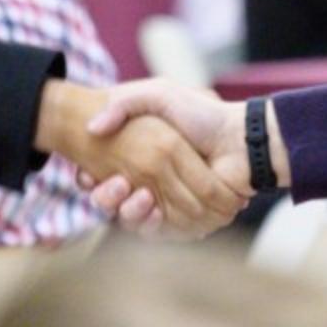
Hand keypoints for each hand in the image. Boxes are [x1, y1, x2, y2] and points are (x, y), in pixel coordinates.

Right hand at [42, 80, 245, 237]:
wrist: (240, 139)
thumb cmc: (202, 115)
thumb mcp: (159, 95)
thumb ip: (123, 104)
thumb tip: (92, 128)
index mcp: (137, 155)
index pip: (98, 174)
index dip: (87, 178)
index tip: (86, 175)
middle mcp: (145, 182)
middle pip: (110, 201)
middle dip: (105, 197)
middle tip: (114, 184)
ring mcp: (162, 203)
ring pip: (128, 219)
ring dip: (127, 210)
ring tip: (139, 195)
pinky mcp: (179, 220)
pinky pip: (155, 231)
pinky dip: (150, 223)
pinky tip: (153, 208)